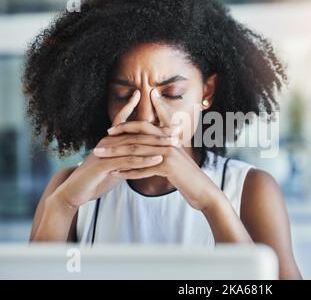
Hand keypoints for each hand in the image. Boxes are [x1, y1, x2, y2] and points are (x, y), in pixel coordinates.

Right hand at [55, 90, 174, 207]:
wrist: (75, 191)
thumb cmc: (95, 178)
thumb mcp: (115, 166)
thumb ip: (127, 159)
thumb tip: (142, 157)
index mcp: (112, 140)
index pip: (130, 123)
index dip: (152, 120)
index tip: (164, 114)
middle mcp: (109, 141)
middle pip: (138, 133)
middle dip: (159, 131)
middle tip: (178, 130)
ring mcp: (106, 151)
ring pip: (135, 145)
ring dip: (156, 144)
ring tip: (173, 143)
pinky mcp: (104, 164)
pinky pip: (128, 161)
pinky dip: (144, 160)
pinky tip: (158, 160)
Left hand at [94, 89, 221, 210]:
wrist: (204, 192)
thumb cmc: (189, 178)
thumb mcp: (178, 161)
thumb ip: (166, 151)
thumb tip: (153, 149)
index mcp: (170, 138)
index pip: (146, 126)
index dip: (128, 125)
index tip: (111, 128)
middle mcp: (169, 142)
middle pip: (138, 137)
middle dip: (117, 139)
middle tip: (99, 142)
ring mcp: (169, 153)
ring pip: (137, 151)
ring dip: (116, 155)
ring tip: (101, 158)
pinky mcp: (168, 167)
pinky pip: (143, 168)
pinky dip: (127, 172)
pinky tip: (114, 174)